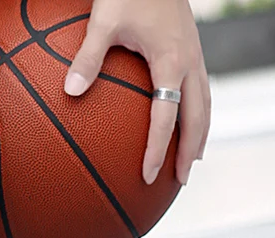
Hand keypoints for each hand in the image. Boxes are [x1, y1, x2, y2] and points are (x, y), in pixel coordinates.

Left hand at [64, 0, 209, 185]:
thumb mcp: (103, 19)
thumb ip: (87, 57)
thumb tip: (69, 91)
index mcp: (171, 60)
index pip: (166, 117)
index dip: (156, 149)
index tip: (146, 176)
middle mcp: (190, 62)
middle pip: (197, 118)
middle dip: (188, 151)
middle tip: (179, 181)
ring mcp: (195, 56)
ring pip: (205, 105)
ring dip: (199, 136)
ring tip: (191, 163)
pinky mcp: (192, 50)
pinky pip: (201, 91)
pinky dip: (197, 115)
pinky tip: (186, 126)